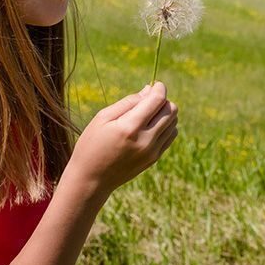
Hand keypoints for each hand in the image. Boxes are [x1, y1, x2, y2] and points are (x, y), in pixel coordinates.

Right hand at [68, 81, 178, 197]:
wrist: (91, 179)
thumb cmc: (92, 144)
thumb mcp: (103, 118)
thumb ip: (128, 102)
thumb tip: (148, 90)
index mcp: (130, 127)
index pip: (157, 101)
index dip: (159, 88)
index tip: (155, 84)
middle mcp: (145, 140)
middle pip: (171, 111)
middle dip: (163, 100)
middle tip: (149, 99)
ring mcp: (152, 152)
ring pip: (173, 123)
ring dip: (165, 113)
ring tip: (147, 114)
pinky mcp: (154, 159)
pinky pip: (170, 136)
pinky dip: (165, 126)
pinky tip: (149, 126)